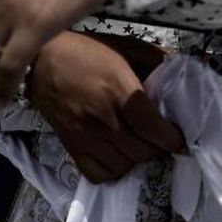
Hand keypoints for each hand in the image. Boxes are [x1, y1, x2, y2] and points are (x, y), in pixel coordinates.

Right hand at [25, 31, 184, 182]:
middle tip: (158, 136)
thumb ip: (155, 59)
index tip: (180, 139)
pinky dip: (113, 170)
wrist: (41, 60)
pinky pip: (99, 174)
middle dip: (157, 146)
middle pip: (142, 151)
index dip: (172, 139)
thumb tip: (179, 72)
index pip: (152, 128)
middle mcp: (103, 119)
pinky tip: (117, 154)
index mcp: (119, 91)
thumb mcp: (125, 46)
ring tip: (138, 142)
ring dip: (137, 158)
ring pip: (124, 166)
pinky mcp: (72, 147)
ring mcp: (86, 137)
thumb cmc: (86, 52)